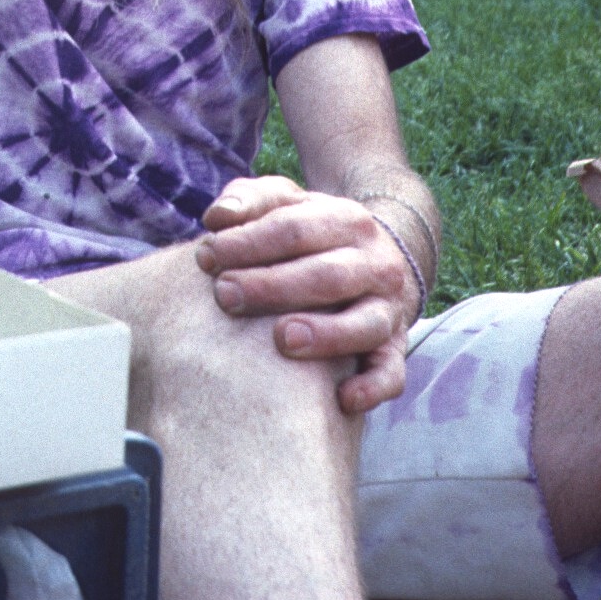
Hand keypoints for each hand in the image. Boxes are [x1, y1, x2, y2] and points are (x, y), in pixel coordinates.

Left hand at [193, 175, 417, 414]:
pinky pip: (392, 372)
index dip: (247, 242)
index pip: (294, 228)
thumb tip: (217, 217)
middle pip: (326, 275)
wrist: (377, 257)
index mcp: (346, 220)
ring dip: (325, 334)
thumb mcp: (287, 204)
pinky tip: (343, 399)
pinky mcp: (394, 347)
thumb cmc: (312, 233)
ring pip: (365, 323)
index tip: (205, 256)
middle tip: (224, 295)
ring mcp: (389, 307)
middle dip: (272, 286)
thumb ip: (251, 200)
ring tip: (281, 339)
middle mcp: (375, 263)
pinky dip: (373, 387)